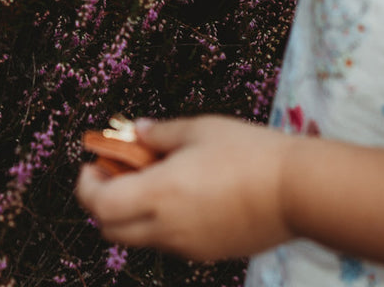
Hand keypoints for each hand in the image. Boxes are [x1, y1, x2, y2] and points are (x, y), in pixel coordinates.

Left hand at [75, 116, 293, 261]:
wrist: (297, 191)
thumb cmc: (247, 152)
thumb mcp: (198, 129)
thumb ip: (160, 133)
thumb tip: (136, 132)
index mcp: (159, 195)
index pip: (99, 206)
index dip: (87, 186)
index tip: (92, 162)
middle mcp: (168, 229)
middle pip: (112, 230)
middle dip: (102, 201)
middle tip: (113, 171)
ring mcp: (189, 247)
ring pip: (140, 238)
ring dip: (131, 212)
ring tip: (150, 176)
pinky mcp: (210, 253)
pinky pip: (169, 242)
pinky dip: (159, 221)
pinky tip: (179, 193)